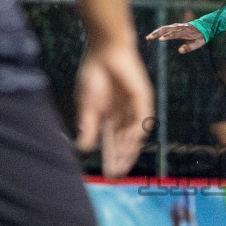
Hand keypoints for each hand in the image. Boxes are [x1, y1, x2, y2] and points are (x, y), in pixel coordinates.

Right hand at [74, 44, 153, 178]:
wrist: (105, 51)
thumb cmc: (93, 75)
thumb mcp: (87, 105)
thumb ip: (88, 126)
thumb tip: (82, 148)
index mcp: (108, 117)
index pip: (111, 143)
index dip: (110, 158)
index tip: (108, 173)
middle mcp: (122, 115)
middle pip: (123, 142)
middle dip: (120, 158)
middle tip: (116, 174)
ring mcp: (134, 107)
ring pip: (133, 134)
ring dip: (127, 149)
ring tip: (121, 163)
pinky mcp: (143, 98)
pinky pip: (142, 118)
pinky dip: (136, 131)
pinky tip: (130, 142)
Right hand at [145, 23, 206, 53]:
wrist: (204, 26)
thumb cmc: (200, 37)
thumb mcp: (198, 44)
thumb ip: (189, 47)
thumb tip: (180, 51)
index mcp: (185, 31)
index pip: (174, 34)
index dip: (167, 36)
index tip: (160, 39)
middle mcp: (179, 27)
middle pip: (166, 29)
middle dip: (157, 33)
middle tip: (149, 38)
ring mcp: (177, 26)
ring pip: (164, 28)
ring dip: (156, 32)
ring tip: (148, 37)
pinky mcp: (175, 26)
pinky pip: (165, 28)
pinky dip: (158, 31)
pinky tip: (153, 35)